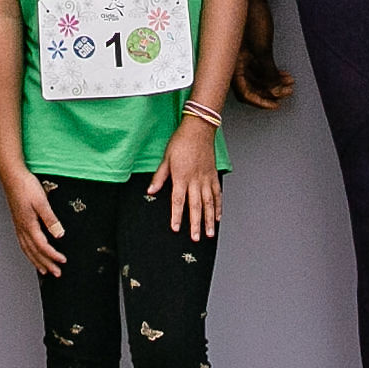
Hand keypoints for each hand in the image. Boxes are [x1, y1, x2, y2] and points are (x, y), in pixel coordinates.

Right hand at [0, 164, 65, 276]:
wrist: (12, 176)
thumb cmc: (25, 186)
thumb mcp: (42, 201)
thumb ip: (50, 219)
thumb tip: (59, 235)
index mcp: (28, 224)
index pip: (42, 246)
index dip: (53, 255)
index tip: (63, 261)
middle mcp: (22, 228)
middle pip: (34, 252)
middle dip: (45, 264)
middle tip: (55, 273)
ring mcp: (19, 225)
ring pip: (27, 249)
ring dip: (36, 261)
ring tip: (44, 270)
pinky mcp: (18, 221)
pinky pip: (23, 243)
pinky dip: (28, 252)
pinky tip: (32, 252)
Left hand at [149, 116, 220, 240]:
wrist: (199, 129)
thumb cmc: (181, 141)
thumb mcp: (166, 158)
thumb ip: (159, 177)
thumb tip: (150, 190)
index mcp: (181, 177)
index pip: (178, 200)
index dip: (177, 216)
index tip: (176, 228)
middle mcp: (195, 180)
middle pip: (196, 206)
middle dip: (196, 224)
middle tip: (197, 238)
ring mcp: (206, 178)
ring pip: (209, 203)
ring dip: (209, 219)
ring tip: (210, 233)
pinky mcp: (213, 175)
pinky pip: (217, 193)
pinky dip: (218, 206)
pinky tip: (218, 216)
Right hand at [233, 0, 293, 109]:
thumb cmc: (252, 19)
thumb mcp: (263, 50)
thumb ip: (268, 72)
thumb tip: (276, 90)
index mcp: (233, 65)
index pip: (245, 93)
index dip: (261, 101)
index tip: (275, 104)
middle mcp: (236, 63)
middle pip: (251, 87)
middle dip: (270, 92)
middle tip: (286, 93)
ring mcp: (243, 56)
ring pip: (257, 77)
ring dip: (273, 82)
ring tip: (288, 83)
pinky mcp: (249, 49)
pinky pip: (259, 67)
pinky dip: (271, 72)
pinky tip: (282, 73)